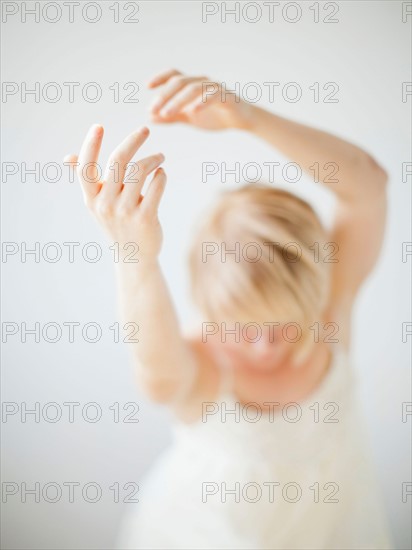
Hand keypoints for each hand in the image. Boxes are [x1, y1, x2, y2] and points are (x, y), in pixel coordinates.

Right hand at [65, 125, 165, 259]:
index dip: (90, 145)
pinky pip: (156, 186)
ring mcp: (126, 212)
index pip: (86, 168)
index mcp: (92, 198)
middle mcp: (106, 204)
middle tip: (145, 130)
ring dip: (153, 159)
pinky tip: (161, 174)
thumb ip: (87, 180)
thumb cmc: (116, 224)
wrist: (134, 257)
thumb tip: (67, 157)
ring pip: (140, 171)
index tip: (98, 126)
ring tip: (160, 157)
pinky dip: (161, 175)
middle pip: (118, 161)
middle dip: (133, 140)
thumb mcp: (98, 204)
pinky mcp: (146, 218)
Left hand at [148, 69, 253, 130]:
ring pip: (193, 89)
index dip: (160, 78)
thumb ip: (171, 116)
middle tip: (152, 110)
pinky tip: (192, 111)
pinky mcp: (226, 97)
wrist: (241, 120)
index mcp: (192, 85)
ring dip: (177, 101)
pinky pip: (213, 96)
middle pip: (179, 82)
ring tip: (166, 114)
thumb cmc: (215, 116)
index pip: (174, 75)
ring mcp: (214, 88)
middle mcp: (202, 82)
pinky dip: (202, 102)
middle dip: (163, 95)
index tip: (147, 87)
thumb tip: (150, 117)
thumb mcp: (189, 118)